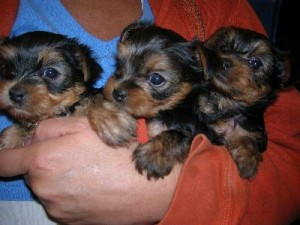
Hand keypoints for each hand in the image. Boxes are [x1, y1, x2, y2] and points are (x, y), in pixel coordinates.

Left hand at [0, 116, 180, 224]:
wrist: (148, 185)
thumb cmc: (119, 149)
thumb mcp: (86, 124)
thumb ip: (51, 126)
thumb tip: (36, 137)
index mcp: (43, 160)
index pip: (5, 161)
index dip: (6, 156)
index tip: (12, 155)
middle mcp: (44, 188)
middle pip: (33, 173)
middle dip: (45, 163)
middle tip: (76, 156)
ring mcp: (58, 209)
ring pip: (49, 189)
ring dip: (60, 180)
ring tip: (91, 172)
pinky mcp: (73, 222)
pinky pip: (63, 204)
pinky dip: (72, 195)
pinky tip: (96, 187)